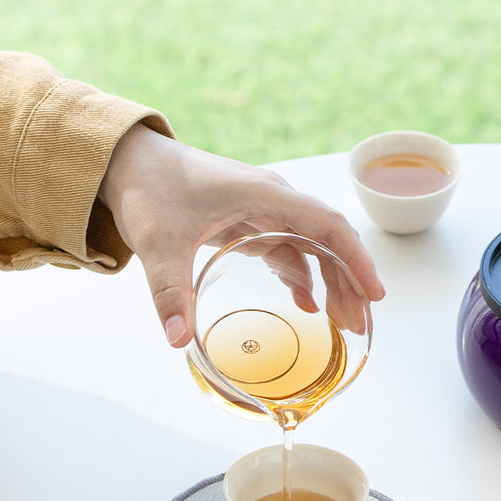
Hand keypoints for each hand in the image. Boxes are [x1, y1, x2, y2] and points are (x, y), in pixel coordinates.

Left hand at [98, 124, 384, 346]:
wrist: (125, 160)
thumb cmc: (148, 187)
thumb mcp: (158, 241)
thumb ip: (170, 291)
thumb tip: (179, 341)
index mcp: (265, 194)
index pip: (329, 227)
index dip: (357, 261)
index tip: (375, 294)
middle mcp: (274, 200)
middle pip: (329, 242)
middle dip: (349, 282)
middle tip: (358, 324)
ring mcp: (265, 211)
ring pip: (314, 248)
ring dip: (331, 283)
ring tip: (343, 321)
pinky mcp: (252, 223)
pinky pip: (291, 251)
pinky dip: (304, 278)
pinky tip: (309, 305)